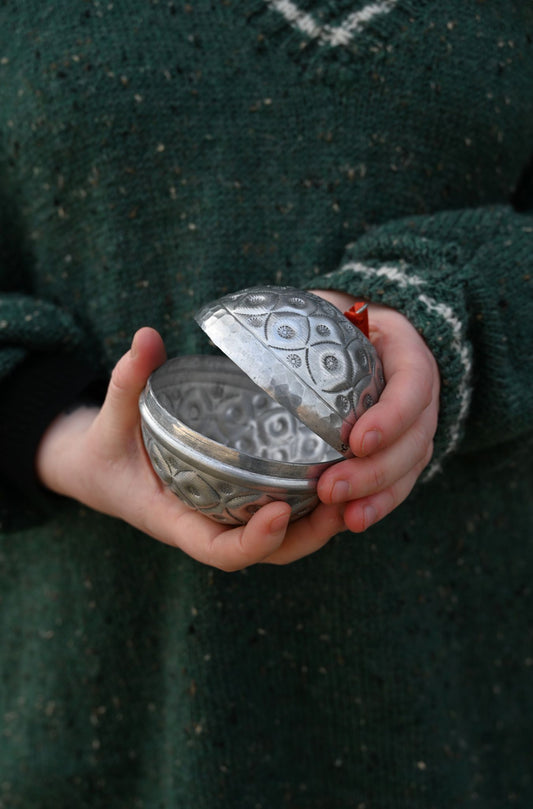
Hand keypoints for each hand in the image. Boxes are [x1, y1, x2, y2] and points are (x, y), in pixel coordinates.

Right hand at [35, 327, 344, 569]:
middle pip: (268, 551)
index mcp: (175, 520)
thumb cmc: (105, 450)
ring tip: (358, 485)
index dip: (255, 541)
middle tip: (344, 502)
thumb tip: (146, 337)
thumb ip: (127, 382)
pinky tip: (341, 470)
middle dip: (307, 536)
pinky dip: (312, 502)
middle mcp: (208, 525)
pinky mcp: (238, 500)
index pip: (220, 550)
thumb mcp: (109, 418)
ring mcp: (227, 516)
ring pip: (283, 537)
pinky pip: (281, 511)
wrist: (101, 468)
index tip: (281, 510)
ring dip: (321, 521)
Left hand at [312, 289, 439, 531]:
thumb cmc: (332, 317)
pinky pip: (399, 481)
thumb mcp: (321, 303)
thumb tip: (211, 332)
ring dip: (379, 495)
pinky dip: (378, 503)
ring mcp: (416, 423)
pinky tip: (352, 520)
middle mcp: (420, 390)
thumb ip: (288, 315)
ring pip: (410, 466)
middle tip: (333, 488)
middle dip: (376, 469)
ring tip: (347, 518)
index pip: (413, 383)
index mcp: (407, 349)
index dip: (391, 416)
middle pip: (415, 437)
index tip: (356, 439)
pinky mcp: (402, 449)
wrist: (359, 328)